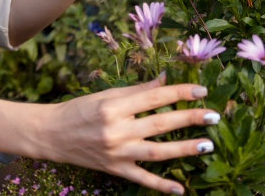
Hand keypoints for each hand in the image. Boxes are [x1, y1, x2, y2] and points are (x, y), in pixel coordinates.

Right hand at [32, 77, 217, 194]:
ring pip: (156, 152)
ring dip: (184, 149)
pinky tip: (181, 189)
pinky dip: (161, 186)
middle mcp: (116, 130)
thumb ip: (137, 91)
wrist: (51, 134)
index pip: (153, 97)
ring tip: (207, 145)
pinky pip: (141, 179)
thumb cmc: (78, 110)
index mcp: (113, 106)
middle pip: (159, 124)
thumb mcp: (105, 96)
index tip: (201, 91)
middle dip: (189, 119)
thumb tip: (165, 80)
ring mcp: (116, 153)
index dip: (178, 92)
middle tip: (213, 115)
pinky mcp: (114, 169)